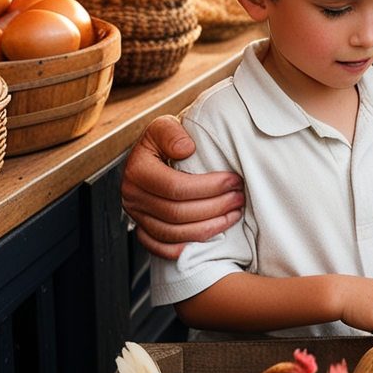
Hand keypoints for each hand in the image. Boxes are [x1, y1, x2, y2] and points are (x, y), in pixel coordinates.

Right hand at [121, 115, 244, 259]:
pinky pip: (161, 247)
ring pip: (173, 233)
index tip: (234, 180)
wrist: (156, 154)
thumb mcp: (165, 125)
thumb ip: (172, 132)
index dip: (210, 187)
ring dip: (208, 227)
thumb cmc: (166, 140)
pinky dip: (186, 246)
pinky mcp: (143, 229)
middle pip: (177, 213)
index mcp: (137, 170)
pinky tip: (209, 238)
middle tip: (240, 197)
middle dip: (215, 207)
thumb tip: (186, 149)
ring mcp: (137, 216)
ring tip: (234, 214)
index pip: (175, 187)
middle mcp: (132, 196)